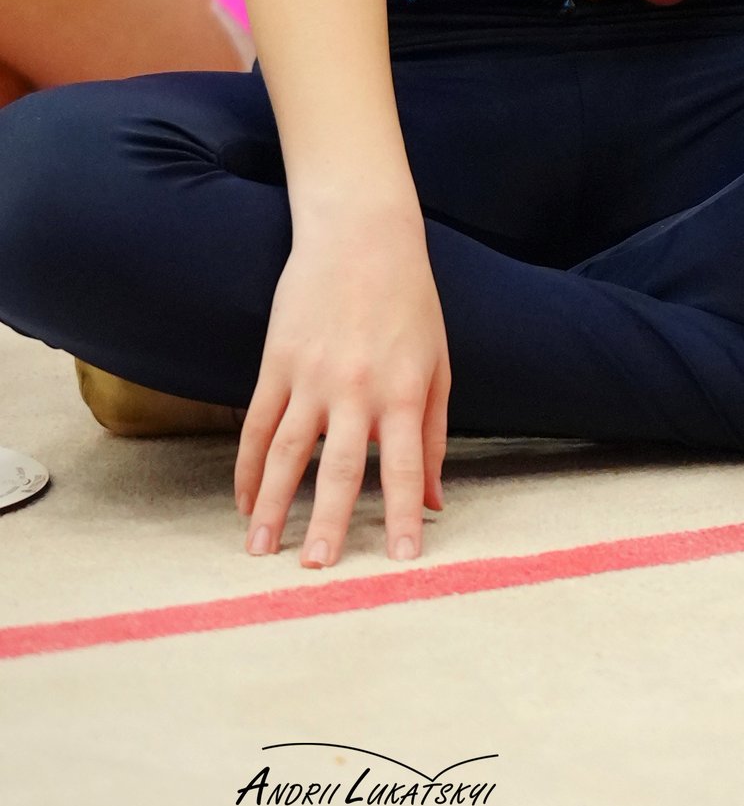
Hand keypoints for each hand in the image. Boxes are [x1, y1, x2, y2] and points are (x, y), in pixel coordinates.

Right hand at [236, 199, 449, 568]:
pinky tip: (244, 501)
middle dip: (327, 523)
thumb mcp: (438, 363)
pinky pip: (257, 426)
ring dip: (271, 505)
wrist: (361, 235)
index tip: (401, 558)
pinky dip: (248, 467)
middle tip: (316, 570)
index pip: (406, 467)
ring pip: (287, 453)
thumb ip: (436, 432)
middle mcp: (356, 389)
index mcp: (404, 391)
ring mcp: (311, 377)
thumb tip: (436, 499)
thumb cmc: (410, 301)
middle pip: (340, 469)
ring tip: (260, 550)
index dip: (403, 515)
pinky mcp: (276, 364)